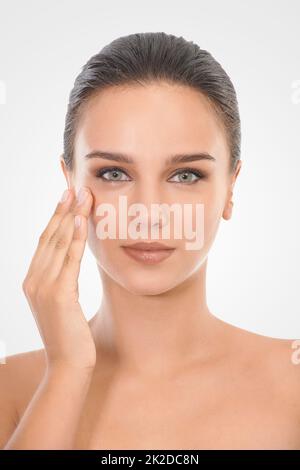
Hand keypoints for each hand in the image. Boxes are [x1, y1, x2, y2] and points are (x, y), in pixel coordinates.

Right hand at [22, 187, 95, 371]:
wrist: (68, 365)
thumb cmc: (69, 334)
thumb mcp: (64, 302)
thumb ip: (63, 280)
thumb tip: (71, 260)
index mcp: (32, 281)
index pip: (44, 242)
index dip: (56, 218)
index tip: (66, 198)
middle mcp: (33, 280)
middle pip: (48, 237)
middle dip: (63, 210)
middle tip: (74, 187)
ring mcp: (43, 287)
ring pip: (57, 243)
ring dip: (70, 216)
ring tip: (80, 195)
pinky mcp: (58, 294)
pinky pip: (68, 259)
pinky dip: (74, 238)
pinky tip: (81, 220)